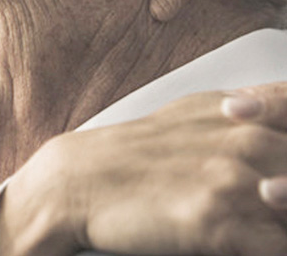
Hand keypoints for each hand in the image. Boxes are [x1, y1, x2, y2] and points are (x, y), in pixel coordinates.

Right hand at [0, 82, 286, 255]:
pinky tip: (244, 240)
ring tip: (259, 218)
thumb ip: (245, 107)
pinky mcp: (215, 225)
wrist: (78, 182)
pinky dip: (268, 244)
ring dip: (279, 217)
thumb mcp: (190, 113)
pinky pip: (276, 245)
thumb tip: (276, 102)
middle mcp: (242, 140)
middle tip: (267, 194)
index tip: (278, 167)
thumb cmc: (132, 153)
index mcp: (237, 112)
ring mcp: (230, 181)